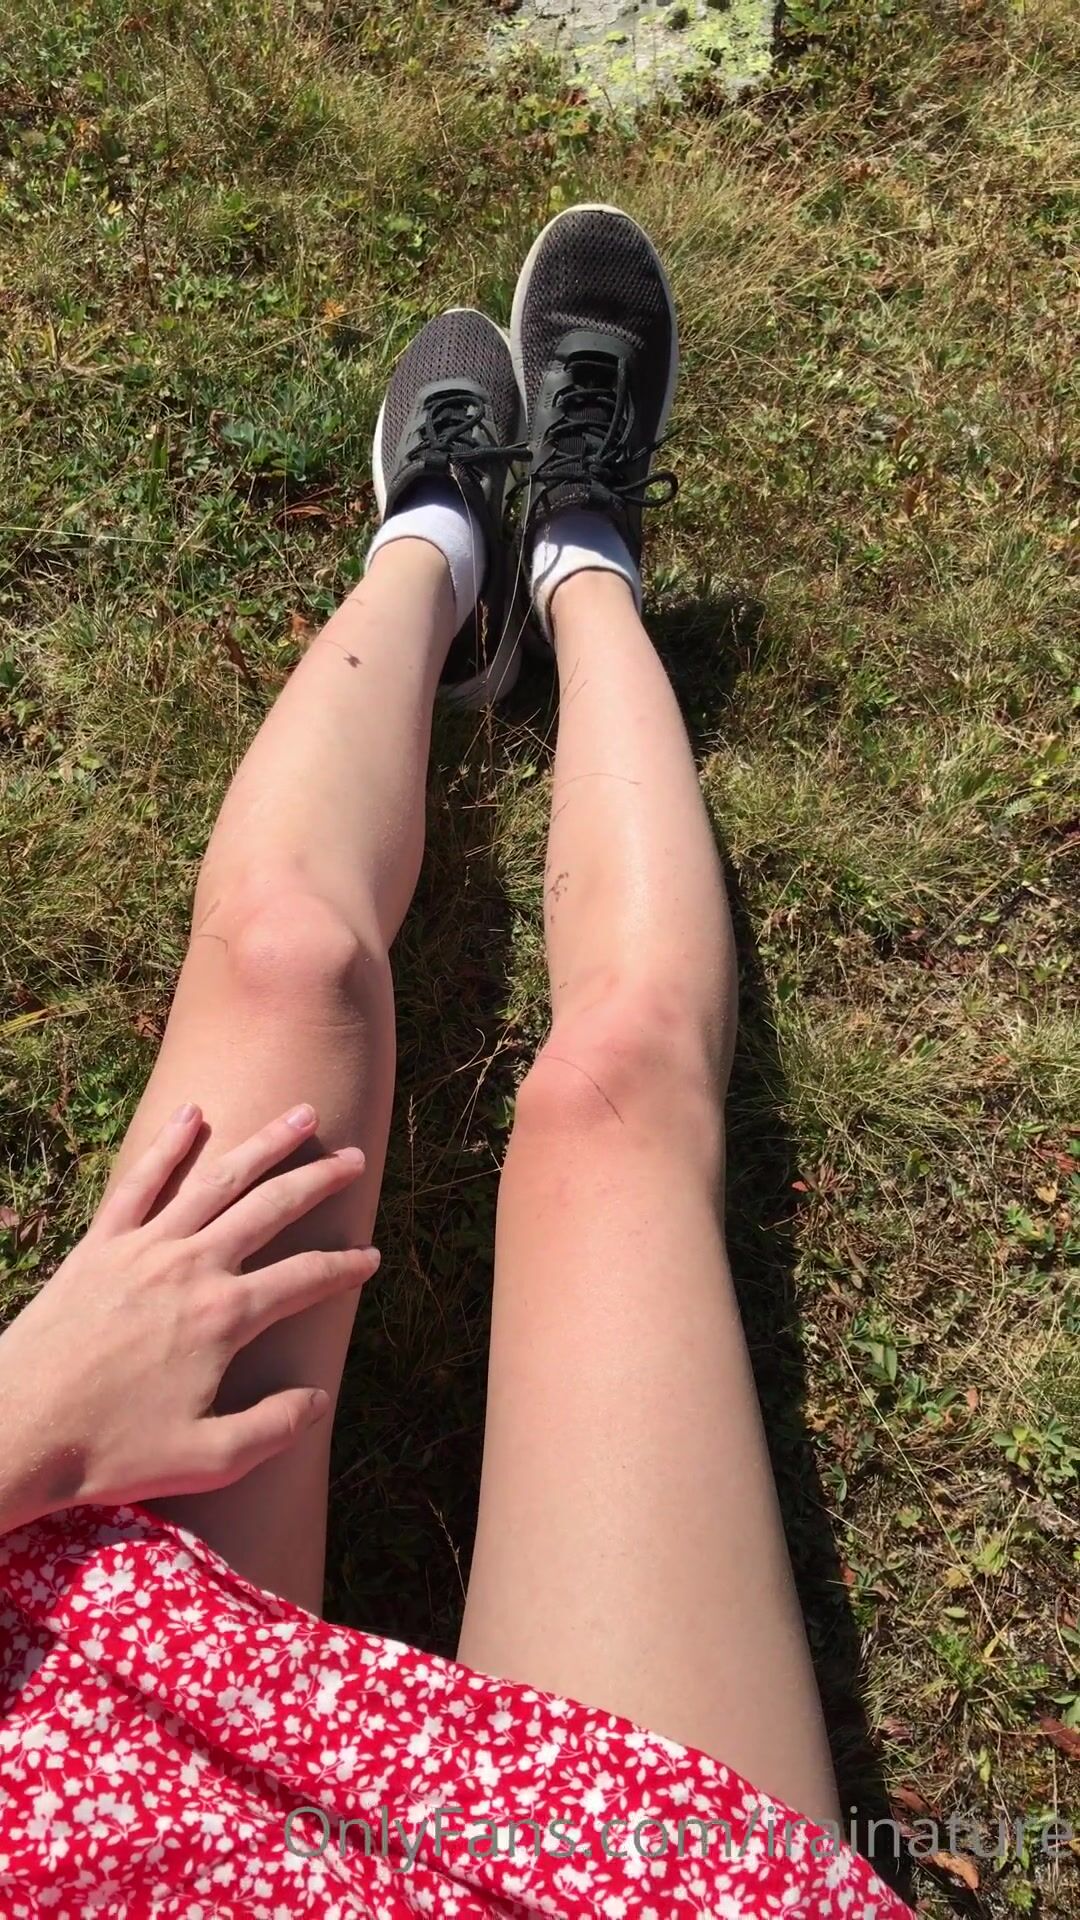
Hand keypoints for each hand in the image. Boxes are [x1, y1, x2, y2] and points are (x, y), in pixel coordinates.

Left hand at [0, 1102, 378, 1531]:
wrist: (15, 1430)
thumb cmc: (110, 1452)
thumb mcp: (207, 1459)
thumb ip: (273, 1427)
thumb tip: (319, 1397)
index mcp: (225, 1316)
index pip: (306, 1278)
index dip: (346, 1267)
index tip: (371, 1257)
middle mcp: (192, 1267)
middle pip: (270, 1208)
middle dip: (318, 1180)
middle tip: (353, 1160)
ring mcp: (143, 1248)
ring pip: (218, 1180)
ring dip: (265, 1144)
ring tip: (302, 1114)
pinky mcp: (100, 1245)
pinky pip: (140, 1182)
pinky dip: (169, 1145)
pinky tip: (193, 1113)